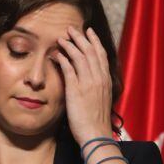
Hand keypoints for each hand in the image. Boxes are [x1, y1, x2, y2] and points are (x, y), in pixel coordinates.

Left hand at [50, 26, 112, 146]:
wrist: (96, 135)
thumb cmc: (97, 121)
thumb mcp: (101, 100)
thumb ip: (96, 87)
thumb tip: (90, 80)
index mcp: (106, 80)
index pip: (101, 55)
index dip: (94, 41)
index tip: (89, 32)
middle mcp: (98, 79)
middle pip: (90, 51)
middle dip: (80, 37)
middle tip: (71, 28)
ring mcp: (88, 83)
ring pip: (80, 57)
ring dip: (70, 45)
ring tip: (62, 37)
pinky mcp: (76, 90)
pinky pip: (69, 69)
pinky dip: (63, 59)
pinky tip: (57, 54)